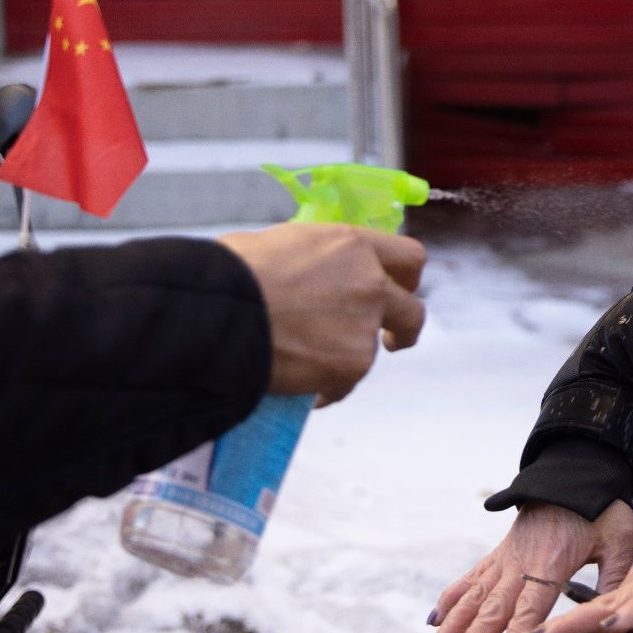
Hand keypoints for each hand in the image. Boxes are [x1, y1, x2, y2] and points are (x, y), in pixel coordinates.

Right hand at [217, 222, 425, 404]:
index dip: (406, 277)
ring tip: (303, 364)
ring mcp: (365, 327)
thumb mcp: (284, 244)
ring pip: (369, 352)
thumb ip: (316, 260)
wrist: (220, 310)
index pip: (408, 257)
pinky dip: (326, 389)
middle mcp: (371, 284)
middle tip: (391, 341)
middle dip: (405, 330)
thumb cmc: (233, 271)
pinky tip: (301, 387)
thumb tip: (309, 273)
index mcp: (354, 245)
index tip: (401, 290)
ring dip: (344, 359)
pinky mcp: (351, 365)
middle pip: (413, 312)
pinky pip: (344, 384)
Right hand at [427, 501, 632, 632]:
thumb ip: (613, 581)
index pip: (530, 609)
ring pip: (474, 596)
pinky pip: (472, 577)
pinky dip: (452, 598)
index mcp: (551, 562)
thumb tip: (611, 617)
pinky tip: (435, 620)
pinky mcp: (501, 552)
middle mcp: (521, 561)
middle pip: (493, 610)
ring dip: (452, 627)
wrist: (578, 469)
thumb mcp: (619, 541)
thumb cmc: (603, 507)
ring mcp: (506, 556)